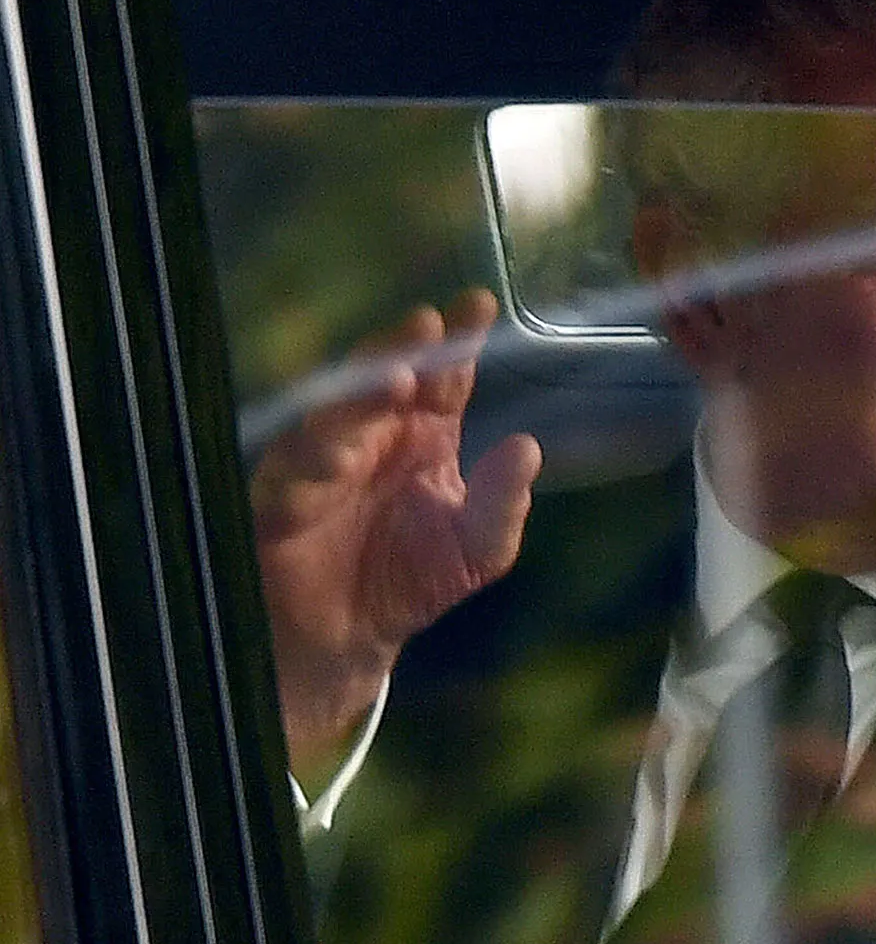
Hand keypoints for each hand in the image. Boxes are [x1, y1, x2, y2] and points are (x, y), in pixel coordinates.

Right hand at [252, 290, 541, 772]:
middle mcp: (371, 436)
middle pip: (382, 378)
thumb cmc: (413, 579)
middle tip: (427, 326)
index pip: (444, 377)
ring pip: (334, 415)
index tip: (477, 306)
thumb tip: (527, 448)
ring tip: (394, 384)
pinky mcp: (281, 500)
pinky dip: (313, 462)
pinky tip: (339, 456)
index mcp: (422, 434)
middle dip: (403, 348)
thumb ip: (503, 504)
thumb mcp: (478, 550)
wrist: (349, 638)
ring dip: (360, 398)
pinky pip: (291, 474)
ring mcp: (321, 463)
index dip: (458, 341)